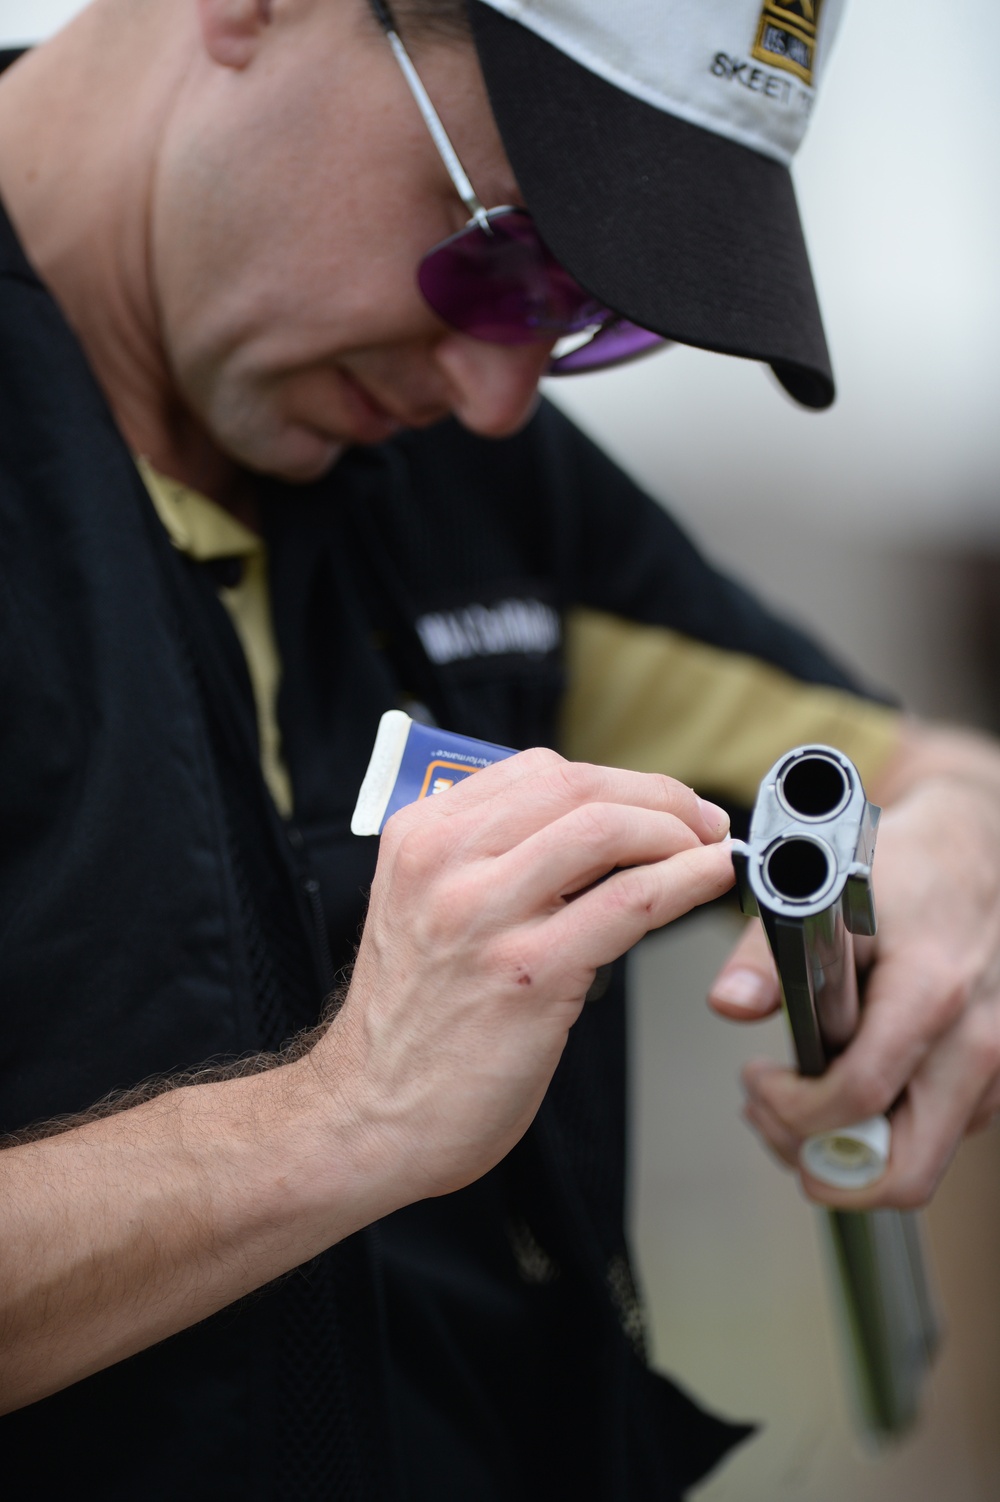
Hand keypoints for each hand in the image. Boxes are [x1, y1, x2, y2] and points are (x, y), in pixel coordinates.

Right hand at [320, 748, 733, 1202]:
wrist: (365, 1115)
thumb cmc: (408, 1025)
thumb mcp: (423, 910)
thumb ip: (486, 864)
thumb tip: (594, 838)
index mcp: (419, 837)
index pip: (539, 772)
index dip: (617, 781)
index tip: (658, 803)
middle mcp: (444, 862)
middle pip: (579, 788)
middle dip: (660, 797)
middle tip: (700, 821)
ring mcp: (483, 915)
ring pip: (606, 829)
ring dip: (678, 831)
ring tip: (708, 851)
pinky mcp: (528, 974)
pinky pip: (629, 902)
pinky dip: (686, 880)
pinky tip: (709, 879)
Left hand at [709, 744, 999, 1209]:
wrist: (972, 848)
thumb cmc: (904, 866)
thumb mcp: (826, 890)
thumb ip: (771, 953)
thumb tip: (730, 1001)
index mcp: (932, 994)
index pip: (861, 1096)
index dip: (793, 1110)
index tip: (755, 1079)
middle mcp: (978, 1042)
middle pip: (905, 1169)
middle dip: (822, 1162)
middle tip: (772, 1118)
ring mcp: (997, 1067)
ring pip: (921, 1165)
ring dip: (849, 1151)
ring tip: (793, 1100)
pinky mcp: (997, 1077)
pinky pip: (939, 1138)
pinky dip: (883, 1131)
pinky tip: (842, 1085)